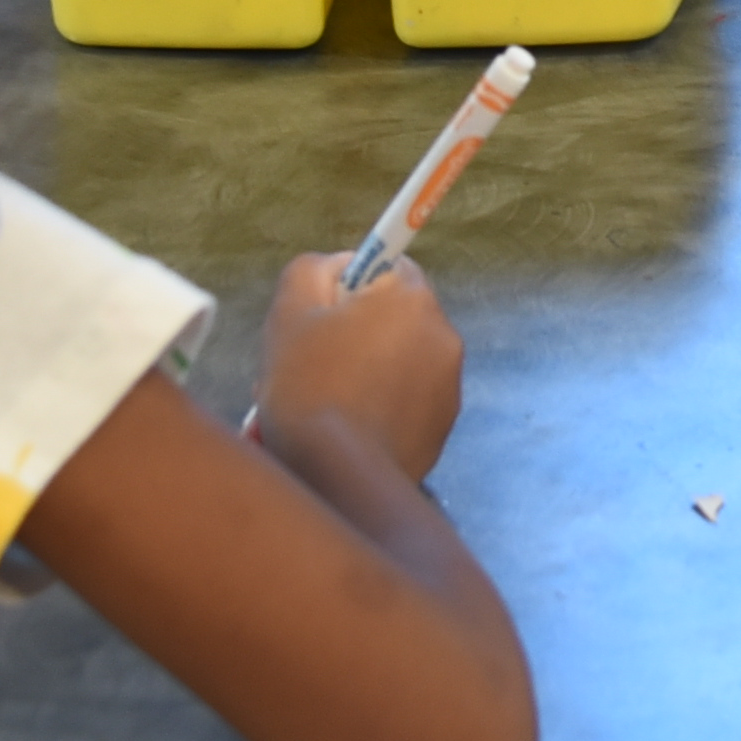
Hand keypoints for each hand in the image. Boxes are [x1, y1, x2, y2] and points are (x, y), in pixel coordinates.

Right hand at [254, 253, 466, 481]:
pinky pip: (407, 400)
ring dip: (367, 370)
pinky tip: (348, 428)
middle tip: (312, 363)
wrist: (339, 474)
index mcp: (412, 298)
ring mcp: (449, 385)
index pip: (388, 266)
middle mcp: (444, 335)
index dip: (349, 287)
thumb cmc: (309, 385)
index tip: (322, 318)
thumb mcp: (290, 309)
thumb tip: (342, 269)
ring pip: (399, 361)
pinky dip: (381, 406)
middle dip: (355, 333)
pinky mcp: (443, 427)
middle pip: (393, 317)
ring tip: (324, 402)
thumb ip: (315, 269)